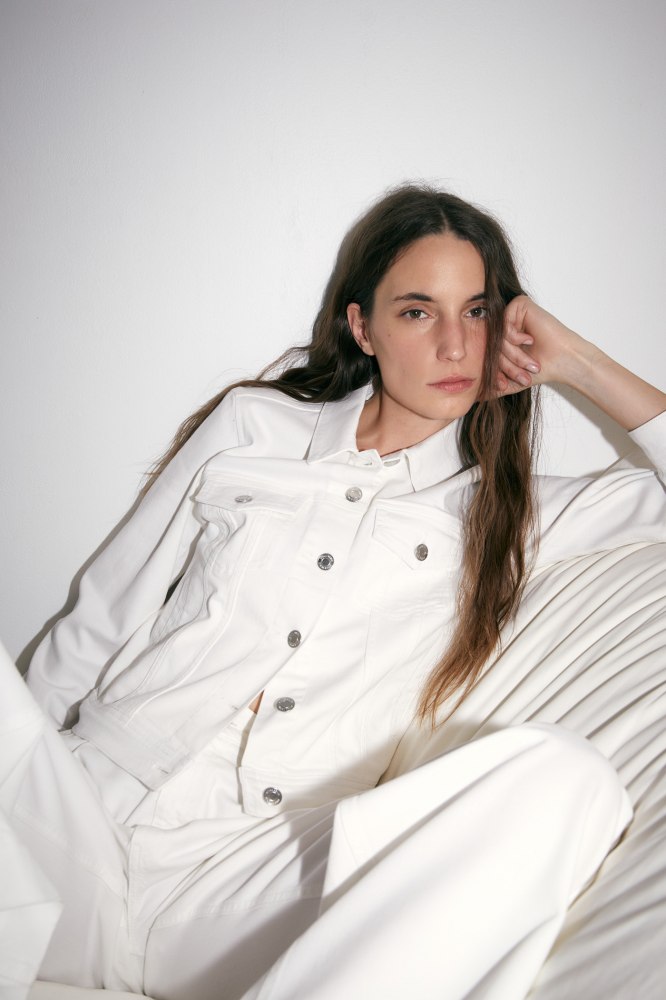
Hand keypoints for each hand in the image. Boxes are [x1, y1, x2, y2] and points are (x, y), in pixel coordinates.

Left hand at [494, 295, 665, 429]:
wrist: (564, 361)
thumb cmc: (543, 367)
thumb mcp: (511, 380)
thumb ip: (493, 386)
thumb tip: (474, 397)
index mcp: (501, 338)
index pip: (485, 353)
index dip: (493, 370)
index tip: (504, 384)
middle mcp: (505, 324)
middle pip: (489, 345)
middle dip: (505, 365)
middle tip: (523, 375)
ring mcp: (511, 313)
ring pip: (496, 336)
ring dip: (513, 354)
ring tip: (531, 363)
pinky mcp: (519, 305)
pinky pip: (503, 324)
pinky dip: (515, 337)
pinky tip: (530, 340)